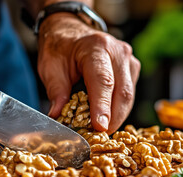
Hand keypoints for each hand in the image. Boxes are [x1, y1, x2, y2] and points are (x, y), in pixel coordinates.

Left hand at [38, 13, 139, 133]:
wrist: (70, 32)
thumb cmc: (60, 48)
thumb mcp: (50, 67)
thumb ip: (56, 91)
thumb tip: (57, 117)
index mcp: (96, 47)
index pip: (103, 81)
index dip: (102, 106)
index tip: (100, 128)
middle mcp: (118, 52)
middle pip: (122, 92)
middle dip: (112, 119)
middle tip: (97, 138)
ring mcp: (128, 61)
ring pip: (128, 96)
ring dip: (116, 117)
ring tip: (98, 130)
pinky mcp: (132, 70)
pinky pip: (128, 95)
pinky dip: (117, 110)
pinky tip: (104, 118)